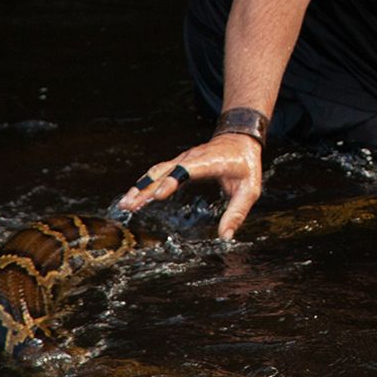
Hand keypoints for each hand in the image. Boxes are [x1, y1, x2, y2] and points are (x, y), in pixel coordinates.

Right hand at [115, 133, 263, 239]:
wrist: (240, 139)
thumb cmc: (246, 165)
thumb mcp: (250, 190)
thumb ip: (237, 212)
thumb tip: (225, 237)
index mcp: (212, 161)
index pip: (189, 169)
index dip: (173, 180)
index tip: (158, 194)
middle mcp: (194, 157)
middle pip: (167, 171)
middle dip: (147, 189)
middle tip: (131, 206)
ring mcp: (184, 158)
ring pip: (158, 171)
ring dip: (141, 186)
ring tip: (125, 204)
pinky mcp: (178, 162)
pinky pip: (158, 172)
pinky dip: (144, 183)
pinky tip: (133, 197)